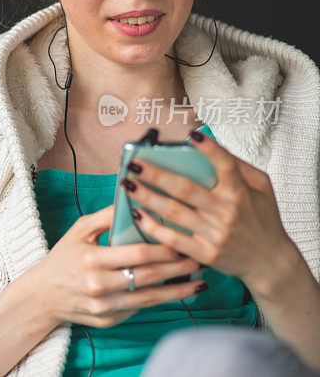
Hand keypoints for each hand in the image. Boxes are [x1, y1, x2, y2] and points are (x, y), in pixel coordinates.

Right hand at [32, 204, 205, 328]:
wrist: (43, 294)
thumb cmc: (64, 257)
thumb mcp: (79, 230)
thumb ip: (107, 215)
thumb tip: (135, 200)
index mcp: (92, 260)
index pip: (138, 254)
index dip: (164, 249)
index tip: (183, 241)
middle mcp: (98, 285)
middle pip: (149, 276)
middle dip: (178, 268)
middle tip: (200, 259)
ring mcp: (104, 307)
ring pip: (150, 298)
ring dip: (177, 290)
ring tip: (198, 281)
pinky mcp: (108, 320)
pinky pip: (139, 309)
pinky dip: (158, 300)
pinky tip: (174, 292)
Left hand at [121, 128, 293, 289]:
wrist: (270, 262)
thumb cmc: (263, 219)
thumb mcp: (262, 188)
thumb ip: (239, 166)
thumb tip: (211, 145)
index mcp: (240, 192)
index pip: (225, 165)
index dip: (209, 148)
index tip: (191, 134)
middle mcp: (227, 212)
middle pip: (185, 189)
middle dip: (156, 174)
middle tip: (134, 163)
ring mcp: (215, 234)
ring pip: (174, 212)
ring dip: (147, 197)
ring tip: (127, 184)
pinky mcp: (205, 253)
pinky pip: (173, 239)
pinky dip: (153, 227)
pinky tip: (136, 214)